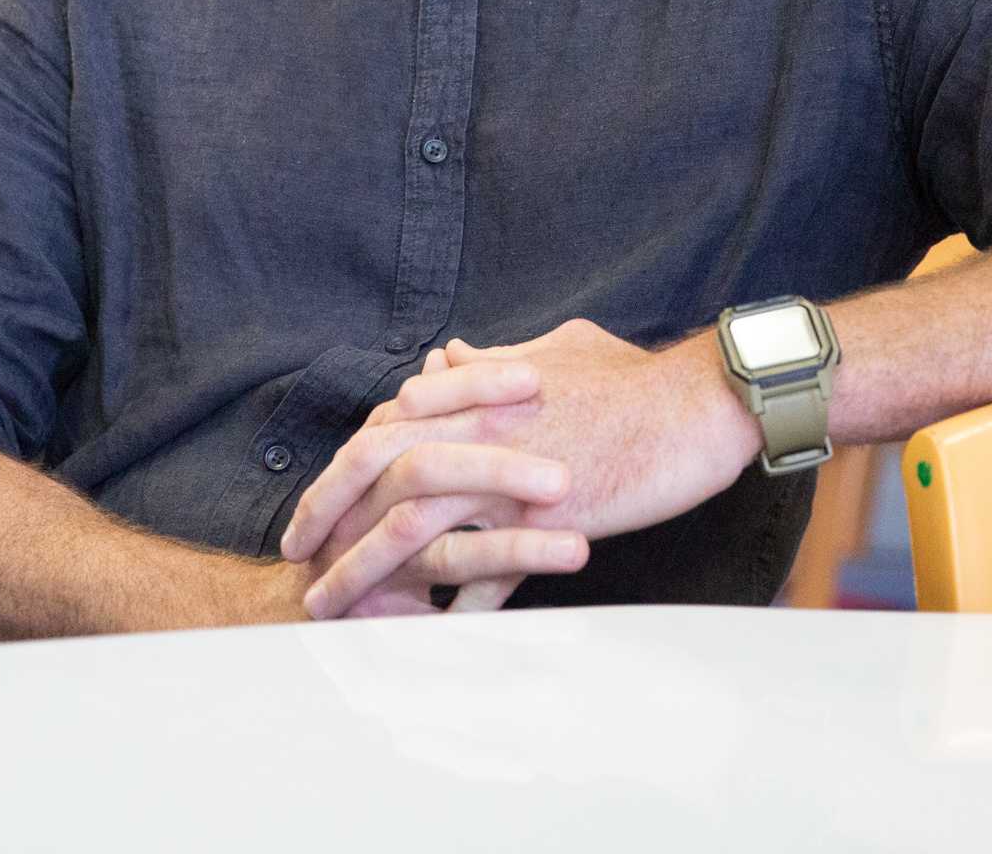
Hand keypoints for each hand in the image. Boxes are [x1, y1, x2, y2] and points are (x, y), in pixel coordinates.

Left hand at [283, 319, 758, 617]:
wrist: (695, 406)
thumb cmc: (631, 379)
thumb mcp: (553, 352)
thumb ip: (492, 362)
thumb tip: (450, 355)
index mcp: (472, 395)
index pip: (381, 431)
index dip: (342, 469)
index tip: (318, 503)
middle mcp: (476, 434)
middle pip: (374, 477)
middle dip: (327, 519)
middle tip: (297, 560)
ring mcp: (506, 480)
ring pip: (413, 530)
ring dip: (366, 575)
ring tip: (333, 612)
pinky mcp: (544, 524)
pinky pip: (484, 575)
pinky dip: (450, 611)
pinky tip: (423, 640)